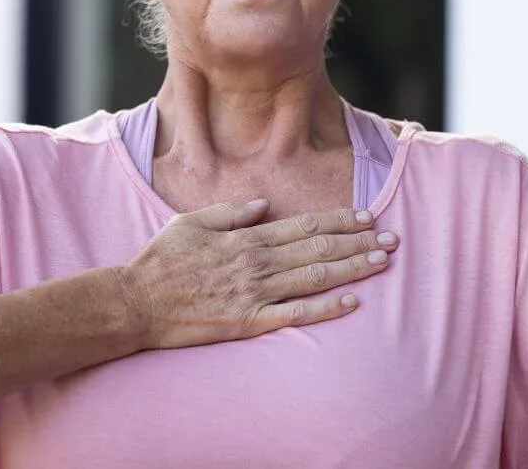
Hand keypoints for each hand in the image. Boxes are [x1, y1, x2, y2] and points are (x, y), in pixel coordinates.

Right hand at [119, 200, 397, 349]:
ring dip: (353, 269)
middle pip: (320, 249)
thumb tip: (263, 205)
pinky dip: (326, 308)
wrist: (135, 304)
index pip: (304, 225)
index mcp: (246, 237)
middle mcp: (258, 263)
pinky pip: (296, 314)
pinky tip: (352, 302)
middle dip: (360, 242)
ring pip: (315, 278)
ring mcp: (256, 294)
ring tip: (382, 262)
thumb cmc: (161, 262)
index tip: (368, 216)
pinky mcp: (250, 322)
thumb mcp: (191, 222)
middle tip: (392, 239)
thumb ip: (231, 212)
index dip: (340, 220)